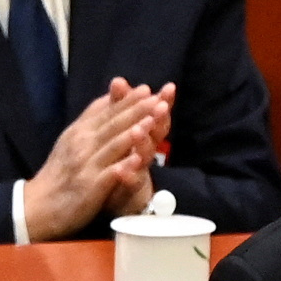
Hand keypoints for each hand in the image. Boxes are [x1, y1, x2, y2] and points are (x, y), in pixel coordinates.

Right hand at [22, 79, 171, 240]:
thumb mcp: (70, 139)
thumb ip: (91, 119)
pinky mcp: (88, 187)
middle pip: (113, 125)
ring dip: (132, 133)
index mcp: (80, 131)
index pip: (106, 111)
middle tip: (158, 99)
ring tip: (152, 122)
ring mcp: (85, 165)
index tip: (146, 89)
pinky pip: (108, 175)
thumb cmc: (59, 173)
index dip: (127, 101)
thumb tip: (109, 97)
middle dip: (137, 111)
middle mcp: (82, 144)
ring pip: (112, 146)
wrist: (37, 206)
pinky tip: (137, 161)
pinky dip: (123, 167)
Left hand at [101, 84, 174, 218]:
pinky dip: (127, 176)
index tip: (169, 88)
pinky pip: (128, 185)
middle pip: (157, 134)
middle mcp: (145, 153)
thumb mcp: (118, 131)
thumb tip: (118, 80)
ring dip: (143, 144)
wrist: (112, 199)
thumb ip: (119, 107)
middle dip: (159, 120)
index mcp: (144, 136)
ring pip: (144, 157)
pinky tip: (123, 170)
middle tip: (160, 106)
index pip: (156, 116)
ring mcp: (139, 173)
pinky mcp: (129, 193)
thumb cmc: (119, 161)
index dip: (163, 102)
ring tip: (139, 131)